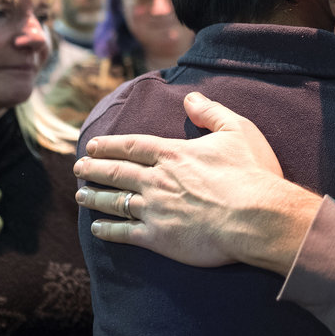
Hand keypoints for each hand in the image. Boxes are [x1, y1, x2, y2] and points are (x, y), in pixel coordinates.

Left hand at [73, 91, 321, 274]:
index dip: (110, 145)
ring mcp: (155, 210)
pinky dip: (108, 230)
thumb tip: (190, 97)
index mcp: (174, 154)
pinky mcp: (159, 238)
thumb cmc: (251, 174)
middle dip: (94, 168)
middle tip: (78, 167)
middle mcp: (157, 180)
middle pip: (116, 172)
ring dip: (95, 197)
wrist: (256, 218)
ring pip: (115, 202)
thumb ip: (212, 112)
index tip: (92, 146)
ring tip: (80, 195)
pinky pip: (124, 233)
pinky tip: (97, 228)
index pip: (133, 146)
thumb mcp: (238, 131)